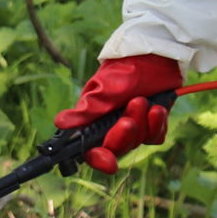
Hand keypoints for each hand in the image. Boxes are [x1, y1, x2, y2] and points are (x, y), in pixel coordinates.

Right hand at [56, 54, 183, 173]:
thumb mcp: (103, 90)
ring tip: (143, 101)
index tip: (108, 163)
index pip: (92, 149)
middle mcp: (112, 127)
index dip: (99, 159)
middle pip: (117, 149)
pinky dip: (157, 124)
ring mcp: (134, 126)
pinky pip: (156, 136)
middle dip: (123, 136)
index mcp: (94, 121)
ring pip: (138, 142)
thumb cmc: (123, 69)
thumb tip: (60, 123)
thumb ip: (85, 110)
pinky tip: (157, 108)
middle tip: (127, 119)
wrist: (154, 55)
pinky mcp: (152, 122)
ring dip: (142, 123)